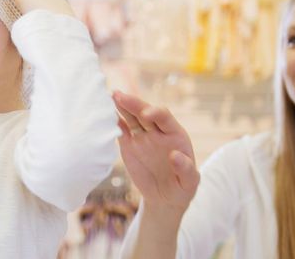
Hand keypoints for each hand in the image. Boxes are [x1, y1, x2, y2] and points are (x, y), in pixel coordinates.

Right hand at [113, 91, 199, 212]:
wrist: (165, 198)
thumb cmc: (182, 188)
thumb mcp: (190, 182)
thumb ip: (186, 169)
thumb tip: (175, 155)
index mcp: (175, 134)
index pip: (165, 117)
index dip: (155, 113)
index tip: (145, 115)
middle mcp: (158, 131)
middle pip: (144, 112)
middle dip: (133, 104)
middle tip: (120, 96)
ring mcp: (142, 137)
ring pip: (131, 117)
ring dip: (122, 106)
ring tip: (111, 96)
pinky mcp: (129, 145)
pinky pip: (120, 131)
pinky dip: (112, 123)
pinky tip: (104, 115)